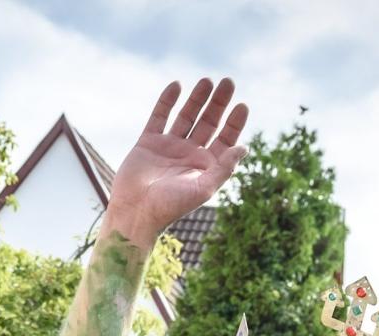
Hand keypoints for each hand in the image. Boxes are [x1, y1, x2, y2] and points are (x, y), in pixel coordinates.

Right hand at [106, 79, 248, 243]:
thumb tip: (244, 147)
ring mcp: (168, 146)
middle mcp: (189, 154)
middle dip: (218, 103)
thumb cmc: (170, 207)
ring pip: (186, 116)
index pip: (225, 139)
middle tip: (228, 82)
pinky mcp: (148, 143)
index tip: (242, 106)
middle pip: (208, 123)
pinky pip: (159, 117)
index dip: (234, 122)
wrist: (135, 213)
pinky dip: (166, 101)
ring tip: (207, 80)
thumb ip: (224, 168)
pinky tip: (176, 85)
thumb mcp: (203, 189)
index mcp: (205, 166)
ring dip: (196, 99)